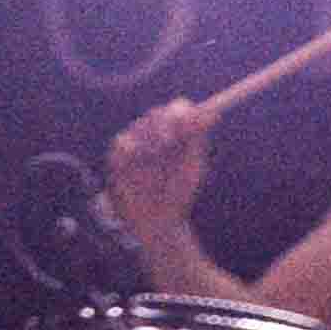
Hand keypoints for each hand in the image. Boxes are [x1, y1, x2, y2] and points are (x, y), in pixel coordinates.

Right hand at [103, 98, 209, 238]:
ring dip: (151, 135)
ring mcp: (136, 146)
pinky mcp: (117, 157)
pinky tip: (141, 158)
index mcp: (176, 135)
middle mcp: (155, 136)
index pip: (178, 110)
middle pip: (158, 113)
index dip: (183, 111)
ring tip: (159, 152)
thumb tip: (213, 112)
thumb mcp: (193, 166)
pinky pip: (122, 141)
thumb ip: (198, 139)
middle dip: (167, 121)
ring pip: (140, 125)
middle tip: (174, 135)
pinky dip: (133, 147)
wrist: (158, 219)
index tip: (191, 117)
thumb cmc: (179, 193)